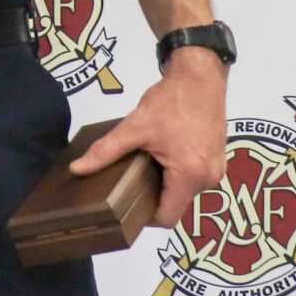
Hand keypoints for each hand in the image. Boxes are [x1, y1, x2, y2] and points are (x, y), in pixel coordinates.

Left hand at [71, 47, 228, 230]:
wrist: (200, 76)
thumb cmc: (171, 100)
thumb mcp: (135, 126)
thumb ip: (106, 151)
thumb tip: (77, 169)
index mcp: (190, 175)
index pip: (167, 218)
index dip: (145, 218)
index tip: (128, 206)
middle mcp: (208, 178)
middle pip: (176, 204)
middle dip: (154, 197)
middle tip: (132, 182)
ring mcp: (216, 169)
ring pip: (185, 192)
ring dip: (167, 183)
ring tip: (148, 166)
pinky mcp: (219, 159)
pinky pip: (195, 178)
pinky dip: (179, 173)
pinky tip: (164, 156)